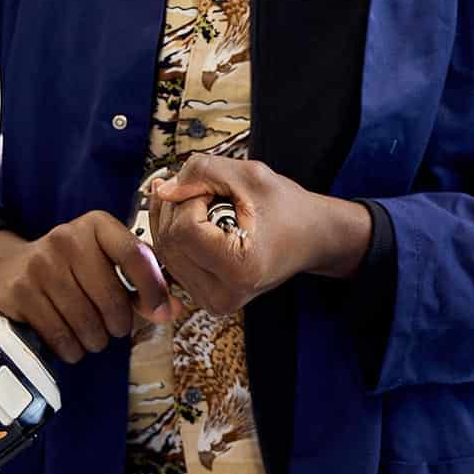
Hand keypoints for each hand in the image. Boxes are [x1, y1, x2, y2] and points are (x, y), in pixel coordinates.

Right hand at [0, 212, 177, 363]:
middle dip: (120, 324)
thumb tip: (173, 309)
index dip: (153, 288)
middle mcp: (68, 238)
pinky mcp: (20, 292)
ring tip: (95, 337)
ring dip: (97, 340)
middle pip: (112, 297)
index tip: (162, 312)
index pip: (135, 254)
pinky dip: (73, 349)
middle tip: (116, 330)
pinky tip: (74, 345)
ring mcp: (41, 264)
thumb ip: (140, 283)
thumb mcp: (104, 261)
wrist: (7, 268)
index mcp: (97, 225)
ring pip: (86, 321)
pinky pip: (59, 335)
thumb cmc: (71, 266)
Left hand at [149, 154, 371, 315]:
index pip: (184, 229)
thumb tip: (162, 190)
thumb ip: (203, 172)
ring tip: (210, 206)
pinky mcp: (204, 298)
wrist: (311, 238)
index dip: (193, 197)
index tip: (218, 189)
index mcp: (240, 269)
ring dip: (178, 217)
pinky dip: (177, 233)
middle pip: (169, 241)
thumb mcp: (251, 175)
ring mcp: (211, 302)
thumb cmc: (287, 207)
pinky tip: (197, 217)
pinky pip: (171, 260)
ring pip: (164, 250)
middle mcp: (222, 296)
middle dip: (182, 205)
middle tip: (213, 192)